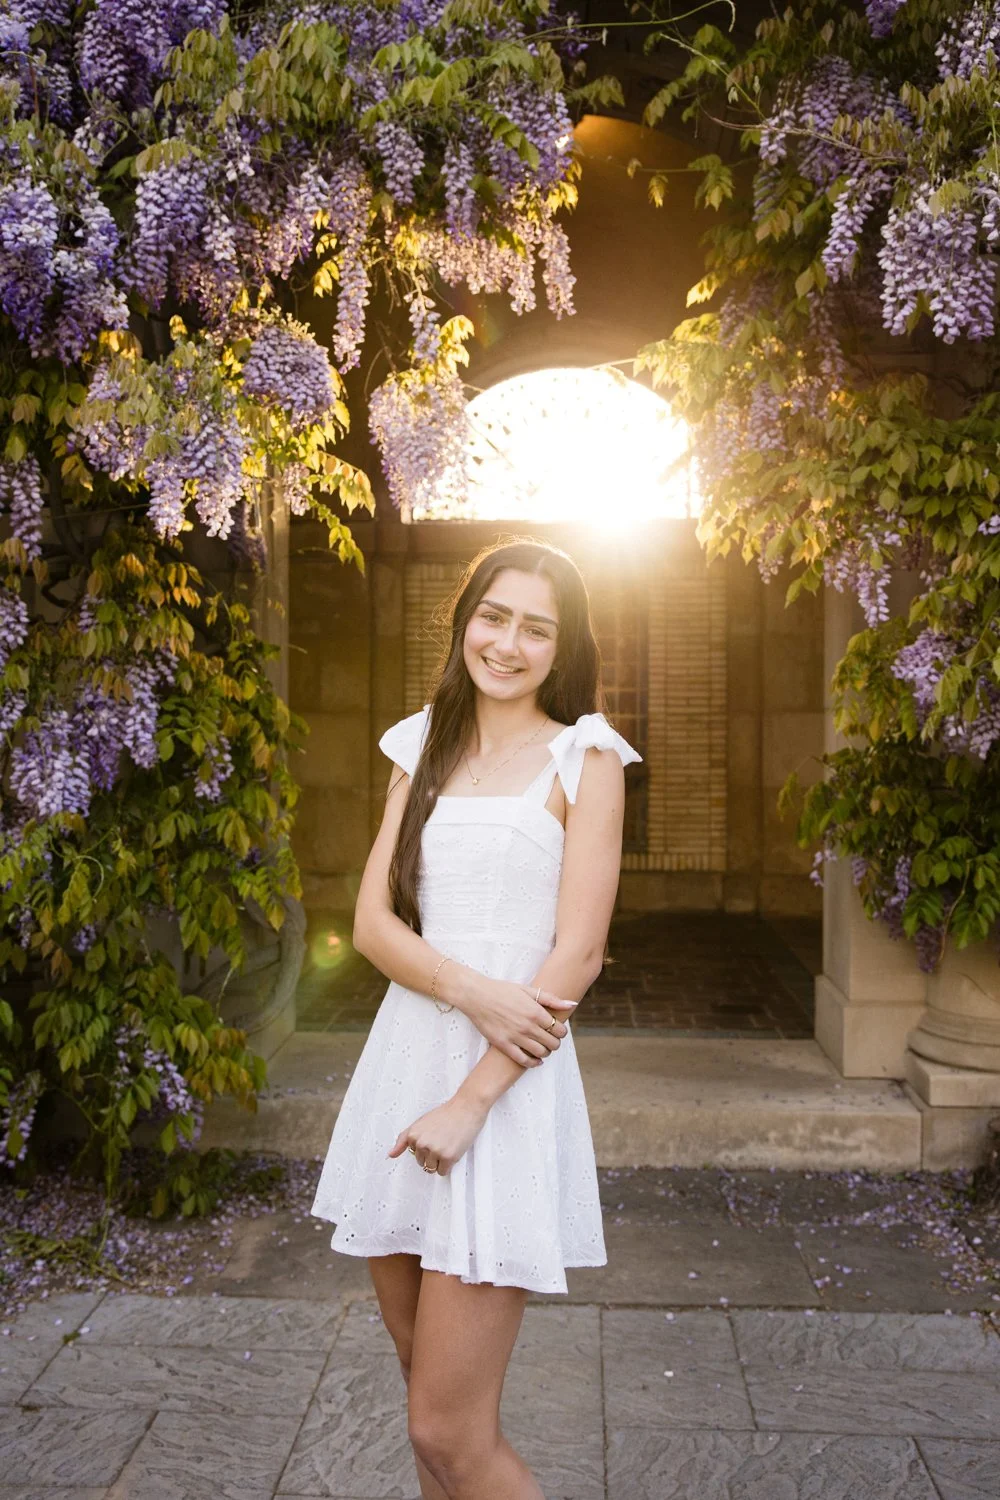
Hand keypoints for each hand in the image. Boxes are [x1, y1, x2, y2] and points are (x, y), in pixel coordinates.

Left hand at [387, 1096, 488, 1175]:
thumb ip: (404, 1139)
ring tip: (447, 1145)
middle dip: (432, 1155)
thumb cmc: (446, 1114)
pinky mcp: (447, 1157)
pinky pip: (442, 1172)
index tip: (433, 1138)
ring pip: (431, 1169)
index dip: (425, 1147)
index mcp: (413, 1135)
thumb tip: (391, 1154)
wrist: (466, 1108)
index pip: (413, 1153)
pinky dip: (448, 1166)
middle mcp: (421, 1143)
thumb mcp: (420, 1123)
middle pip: (422, 1163)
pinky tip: (452, 1151)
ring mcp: (434, 1151)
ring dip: (440, 1162)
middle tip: (442, 1139)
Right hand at [462, 976, 576, 1066]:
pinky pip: (523, 1060)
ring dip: (546, 1053)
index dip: (562, 1032)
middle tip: (551, 1040)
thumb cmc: (502, 990)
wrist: (477, 996)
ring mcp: (516, 1037)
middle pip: (552, 1044)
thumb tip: (572, 1004)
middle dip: (555, 1043)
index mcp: (536, 1012)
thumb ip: (552, 999)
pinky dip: (533, 1063)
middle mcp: (528, 1026)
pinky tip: (536, 1060)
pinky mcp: (504, 1045)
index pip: (559, 1030)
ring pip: (541, 1053)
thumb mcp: (528, 990)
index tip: (558, 1031)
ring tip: (543, 1048)